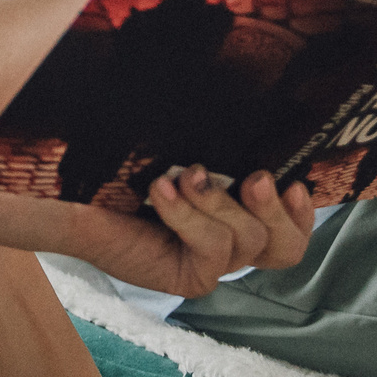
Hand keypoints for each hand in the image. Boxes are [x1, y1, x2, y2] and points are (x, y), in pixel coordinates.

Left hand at [64, 167, 315, 298]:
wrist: (73, 194)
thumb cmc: (128, 166)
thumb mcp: (179, 151)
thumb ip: (217, 143)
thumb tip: (255, 99)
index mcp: (239, 213)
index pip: (292, 228)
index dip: (303, 213)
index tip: (297, 181)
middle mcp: (232, 242)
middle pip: (282, 244)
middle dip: (273, 208)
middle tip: (255, 178)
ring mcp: (212, 264)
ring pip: (246, 240)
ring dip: (218, 202)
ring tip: (185, 176)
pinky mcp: (189, 277)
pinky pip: (211, 248)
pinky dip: (189, 215)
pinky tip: (163, 190)